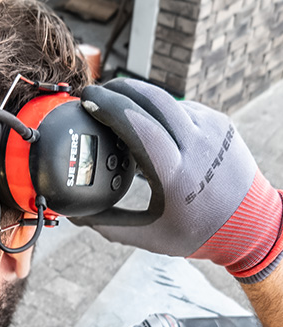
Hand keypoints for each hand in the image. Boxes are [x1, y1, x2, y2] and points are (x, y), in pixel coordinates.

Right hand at [74, 78, 282, 281]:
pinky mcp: (219, 123)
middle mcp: (197, 145)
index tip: (88, 101)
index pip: (138, 124)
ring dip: (138, 95)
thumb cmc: (198, 232)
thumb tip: (76, 216)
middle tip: (95, 93)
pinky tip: (144, 118)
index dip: (109, 106)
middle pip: (153, 99)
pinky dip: (159, 109)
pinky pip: (182, 107)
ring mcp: (211, 130)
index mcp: (176, 174)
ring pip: (167, 99)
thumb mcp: (149, 236)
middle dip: (119, 90)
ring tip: (115, 102)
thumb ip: (109, 225)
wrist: (250, 224)